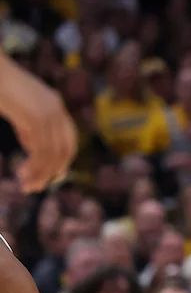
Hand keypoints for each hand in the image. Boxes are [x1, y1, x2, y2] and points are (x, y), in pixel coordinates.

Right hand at [0, 62, 77, 192]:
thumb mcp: (18, 111)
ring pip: (52, 153)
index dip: (62, 161)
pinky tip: (22, 173)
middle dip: (51, 172)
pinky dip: (35, 166)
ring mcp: (49, 112)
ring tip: (27, 186)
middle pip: (64, 150)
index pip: (68, 140)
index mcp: (55, 105)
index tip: (52, 176)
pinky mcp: (37, 116)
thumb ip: (29, 128)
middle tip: (34, 187)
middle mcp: (57, 109)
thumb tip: (34, 150)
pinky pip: (42, 149)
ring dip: (40, 173)